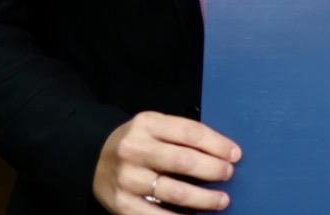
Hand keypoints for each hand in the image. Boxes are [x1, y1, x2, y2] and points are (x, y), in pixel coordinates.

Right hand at [93, 111, 239, 212]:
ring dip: (203, 198)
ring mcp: (127, 179)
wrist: (94, 159)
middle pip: (183, 161)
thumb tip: (224, 152)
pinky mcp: (122, 205)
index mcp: (147, 124)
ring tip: (221, 200)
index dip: (217, 144)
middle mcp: (134, 149)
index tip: (236, 154)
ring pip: (174, 191)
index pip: (190, 132)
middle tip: (229, 174)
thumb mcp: (156, 127)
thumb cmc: (139, 142)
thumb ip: (182, 135)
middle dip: (213, 169)